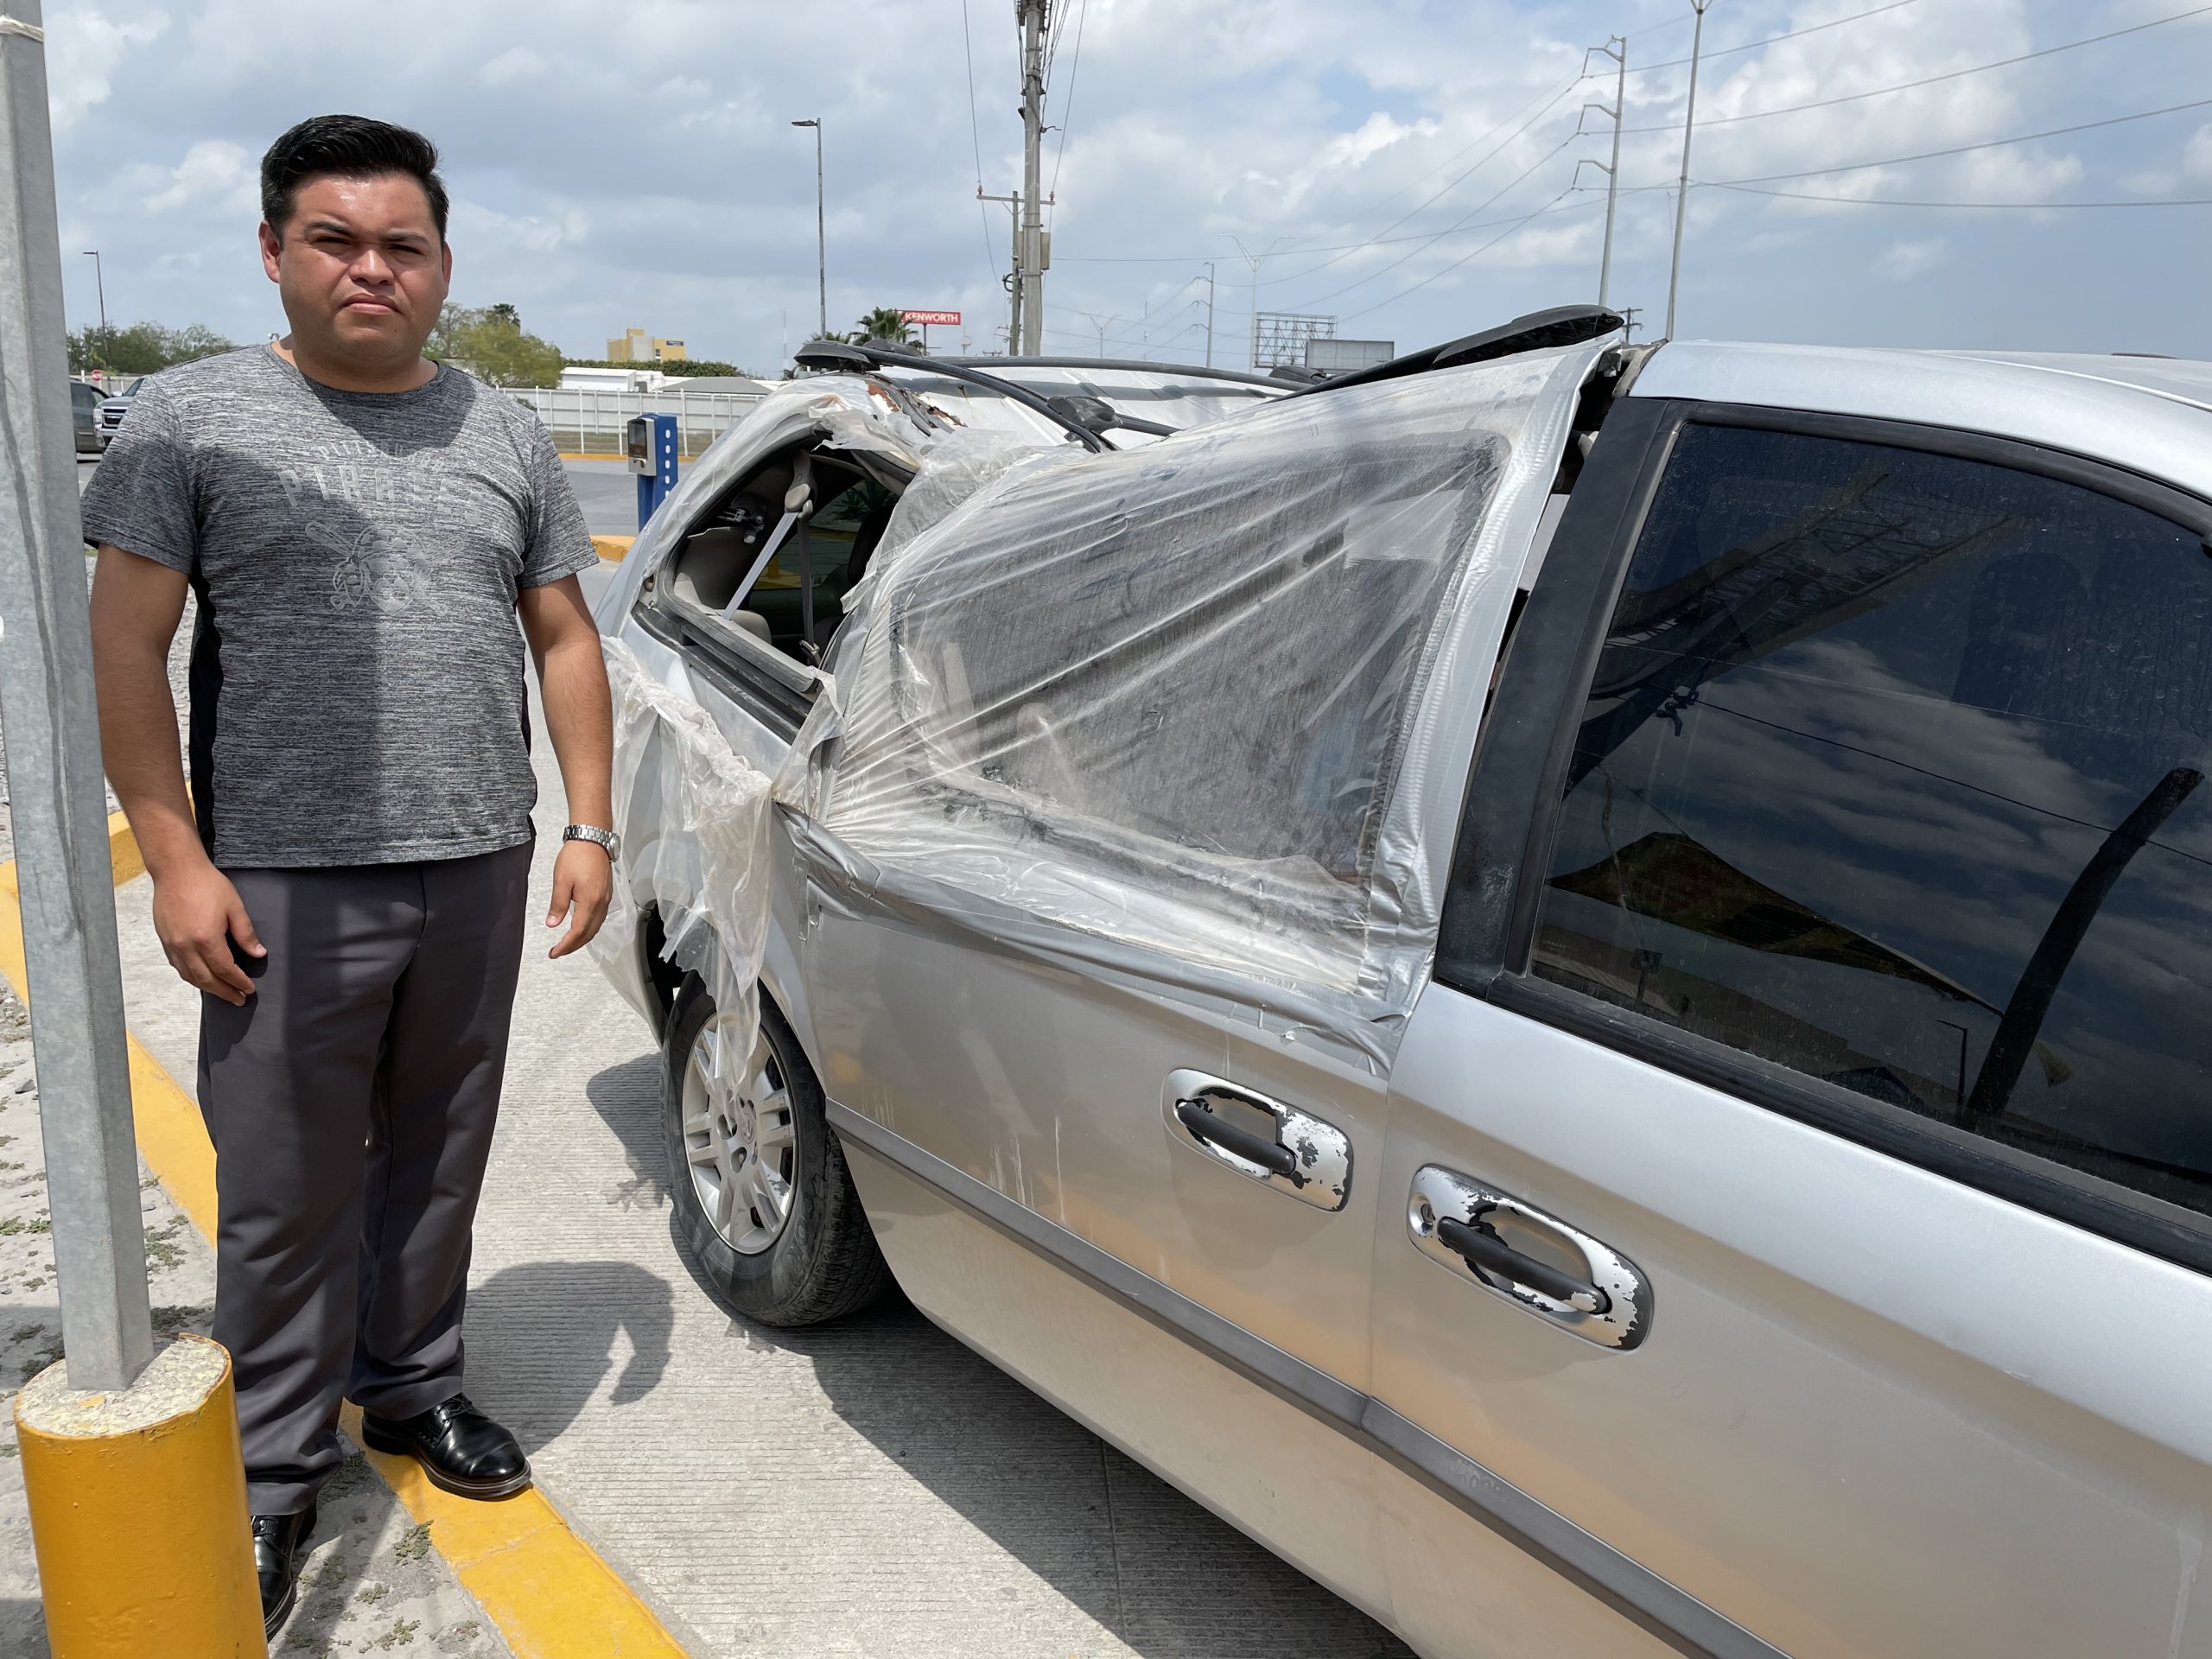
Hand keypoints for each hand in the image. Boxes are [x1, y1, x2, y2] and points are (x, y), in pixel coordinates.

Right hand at [152, 862, 263, 1005]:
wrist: (176, 870)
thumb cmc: (207, 885)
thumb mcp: (235, 907)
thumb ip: (246, 934)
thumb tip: (258, 954)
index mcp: (206, 938)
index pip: (225, 970)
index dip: (238, 982)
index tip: (249, 989)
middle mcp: (186, 946)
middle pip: (206, 979)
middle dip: (224, 992)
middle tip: (239, 999)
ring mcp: (172, 944)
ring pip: (189, 976)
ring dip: (207, 988)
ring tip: (223, 993)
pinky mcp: (164, 940)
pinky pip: (178, 966)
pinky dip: (191, 976)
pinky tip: (202, 978)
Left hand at [546, 837, 612, 959]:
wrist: (592, 840)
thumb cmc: (578, 855)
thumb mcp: (561, 881)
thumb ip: (558, 905)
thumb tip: (553, 923)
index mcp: (590, 901)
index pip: (578, 932)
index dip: (566, 945)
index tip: (554, 952)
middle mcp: (601, 903)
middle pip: (589, 933)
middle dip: (573, 946)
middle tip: (558, 951)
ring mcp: (605, 899)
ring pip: (595, 927)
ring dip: (582, 938)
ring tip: (567, 943)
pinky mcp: (606, 894)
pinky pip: (599, 918)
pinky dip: (589, 928)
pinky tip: (580, 927)